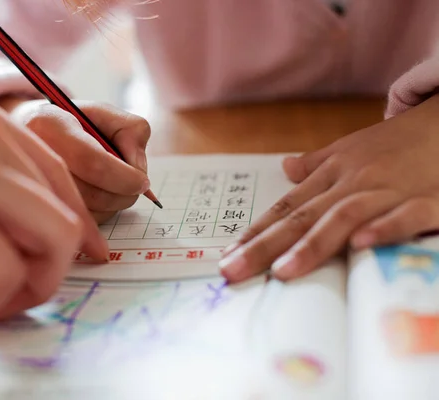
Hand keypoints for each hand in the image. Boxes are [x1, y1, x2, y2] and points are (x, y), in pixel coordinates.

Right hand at [0, 96, 150, 222]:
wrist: (29, 137)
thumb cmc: (72, 125)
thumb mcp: (103, 114)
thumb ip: (129, 130)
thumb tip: (137, 167)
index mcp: (49, 126)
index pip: (92, 162)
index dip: (124, 177)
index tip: (142, 181)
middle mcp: (34, 159)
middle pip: (92, 194)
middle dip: (124, 194)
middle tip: (134, 186)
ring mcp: (34, 189)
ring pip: (89, 214)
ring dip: (113, 205)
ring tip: (110, 185)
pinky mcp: (38, 212)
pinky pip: (81, 225)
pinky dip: (99, 213)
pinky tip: (94, 195)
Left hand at [219, 94, 438, 281]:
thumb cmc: (397, 143)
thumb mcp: (352, 148)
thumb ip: (318, 163)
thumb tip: (286, 168)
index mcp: (332, 173)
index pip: (286, 208)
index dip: (255, 233)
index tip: (227, 256)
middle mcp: (352, 182)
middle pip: (302, 217)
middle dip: (264, 246)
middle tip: (232, 271)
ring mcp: (387, 190)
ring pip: (343, 217)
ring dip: (312, 245)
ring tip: (282, 271)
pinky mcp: (427, 200)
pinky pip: (404, 215)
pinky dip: (384, 229)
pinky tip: (362, 245)